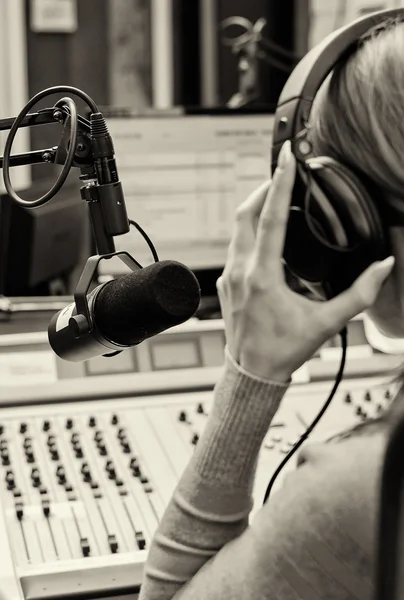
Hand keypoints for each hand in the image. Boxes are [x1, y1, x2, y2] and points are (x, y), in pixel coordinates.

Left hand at [216, 141, 394, 381]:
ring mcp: (228, 276)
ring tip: (278, 197)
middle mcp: (240, 271)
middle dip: (264, 188)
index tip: (286, 158)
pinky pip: (236, 246)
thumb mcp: (326, 323)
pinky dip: (251, 230)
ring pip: (238, 229)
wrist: (252, 373)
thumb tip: (383, 266)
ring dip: (256, 208)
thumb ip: (359, 294)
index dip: (280, 184)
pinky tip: (267, 233)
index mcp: (262, 276)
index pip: (271, 218)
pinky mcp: (225, 282)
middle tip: (284, 174)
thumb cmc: (284, 350)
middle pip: (245, 214)